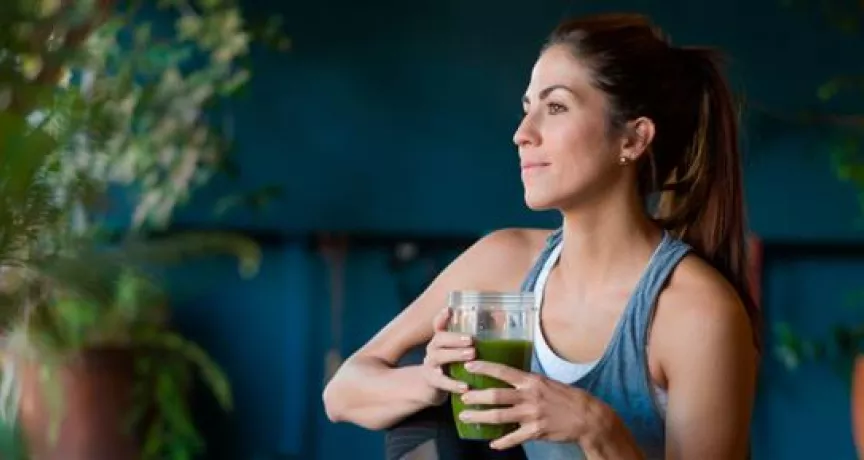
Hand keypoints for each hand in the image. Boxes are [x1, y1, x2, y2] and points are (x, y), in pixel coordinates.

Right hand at [419, 307, 473, 404]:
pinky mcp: (432, 382)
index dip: (442, 317)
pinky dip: (453, 384)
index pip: (439, 325)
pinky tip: (465, 386)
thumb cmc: (450, 366)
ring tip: (471, 355)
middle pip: (439, 339)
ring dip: (455, 355)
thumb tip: (497, 324)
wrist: (430, 388)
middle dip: (455, 338)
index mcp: (440, 340)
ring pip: (439, 357)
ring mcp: (430, 365)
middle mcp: (433, 349)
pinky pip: (441, 382)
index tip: (449, 310)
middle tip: (472, 339)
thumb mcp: (456, 353)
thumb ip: (471, 342)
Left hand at [456, 360, 620, 450]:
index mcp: (531, 381)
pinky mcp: (536, 431)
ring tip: (466, 417)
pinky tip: (492, 444)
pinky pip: (514, 438)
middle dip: (476, 396)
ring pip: (499, 417)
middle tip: (461, 396)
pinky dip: (502, 442)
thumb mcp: (547, 383)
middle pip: (496, 396)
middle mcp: (529, 396)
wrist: (587, 417)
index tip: (468, 365)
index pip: (503, 371)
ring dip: (480, 417)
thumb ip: (528, 382)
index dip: (484, 368)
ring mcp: (532, 415)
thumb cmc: (566, 398)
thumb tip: (510, 378)